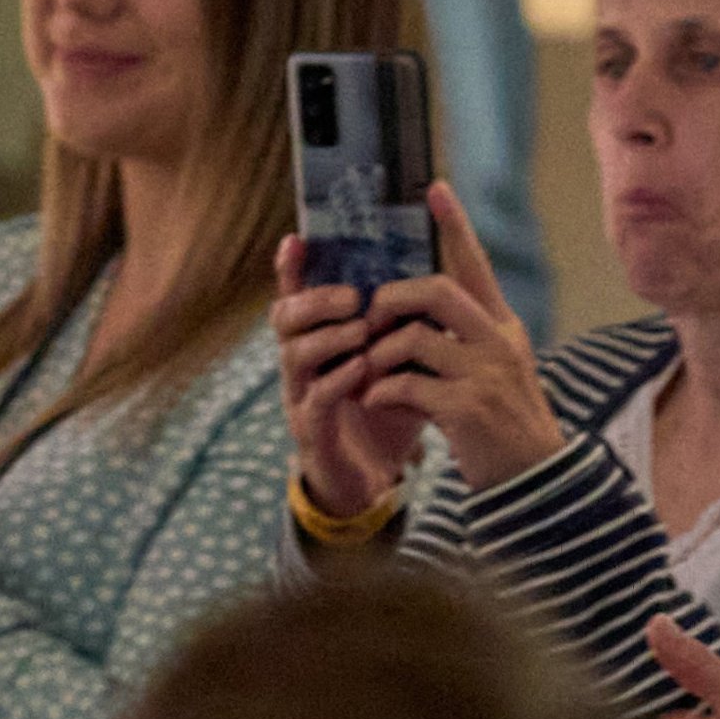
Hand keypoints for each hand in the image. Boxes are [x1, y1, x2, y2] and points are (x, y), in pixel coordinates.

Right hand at [270, 247, 431, 518]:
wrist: (373, 480)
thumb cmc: (383, 412)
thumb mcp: (393, 363)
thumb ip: (400, 328)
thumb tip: (436, 279)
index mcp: (317, 340)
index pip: (297, 295)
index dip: (291, 268)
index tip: (297, 238)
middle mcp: (300, 364)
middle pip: (283, 318)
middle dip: (314, 300)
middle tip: (353, 296)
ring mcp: (300, 397)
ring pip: (293, 355)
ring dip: (327, 338)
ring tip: (360, 330)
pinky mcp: (312, 431)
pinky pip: (315, 399)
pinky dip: (335, 381)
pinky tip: (359, 369)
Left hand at [321, 188, 563, 488]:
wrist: (534, 480)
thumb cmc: (500, 420)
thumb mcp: (492, 368)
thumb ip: (460, 335)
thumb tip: (409, 303)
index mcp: (501, 326)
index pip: (476, 265)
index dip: (455, 226)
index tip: (434, 188)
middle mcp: (498, 342)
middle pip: (436, 290)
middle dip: (391, 298)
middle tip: (372, 318)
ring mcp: (485, 374)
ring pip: (412, 337)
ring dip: (378, 353)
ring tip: (369, 372)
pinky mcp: (468, 409)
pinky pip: (406, 384)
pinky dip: (381, 390)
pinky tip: (376, 400)